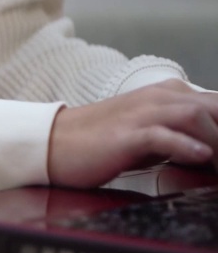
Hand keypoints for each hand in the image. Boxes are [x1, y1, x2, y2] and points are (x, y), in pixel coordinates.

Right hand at [48, 79, 217, 188]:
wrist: (51, 143)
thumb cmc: (97, 144)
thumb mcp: (147, 136)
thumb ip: (178, 139)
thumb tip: (208, 155)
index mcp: (166, 95)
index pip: (216, 106)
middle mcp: (158, 98)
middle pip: (215, 107)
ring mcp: (141, 114)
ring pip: (196, 117)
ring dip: (217, 141)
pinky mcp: (125, 134)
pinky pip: (162, 135)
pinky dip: (186, 145)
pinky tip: (201, 157)